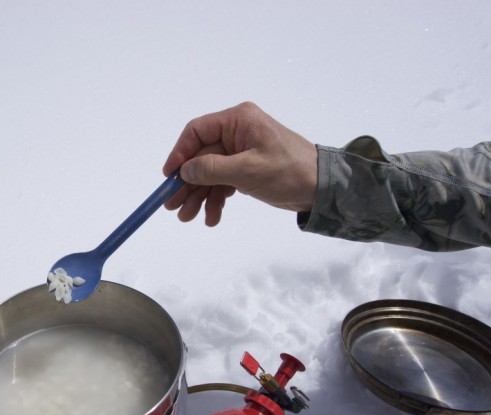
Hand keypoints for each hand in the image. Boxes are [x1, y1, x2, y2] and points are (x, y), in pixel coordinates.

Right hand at [163, 102, 318, 225]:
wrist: (321, 188)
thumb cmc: (289, 172)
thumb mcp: (248, 170)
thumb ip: (212, 169)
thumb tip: (184, 172)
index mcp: (238, 121)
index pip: (197, 131)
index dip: (179, 154)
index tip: (169, 177)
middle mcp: (236, 133)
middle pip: (200, 157)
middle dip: (187, 183)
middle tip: (174, 207)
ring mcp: (240, 152)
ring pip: (209, 173)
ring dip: (199, 196)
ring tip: (191, 217)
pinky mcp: (246, 170)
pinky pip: (222, 182)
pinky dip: (215, 199)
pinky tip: (212, 216)